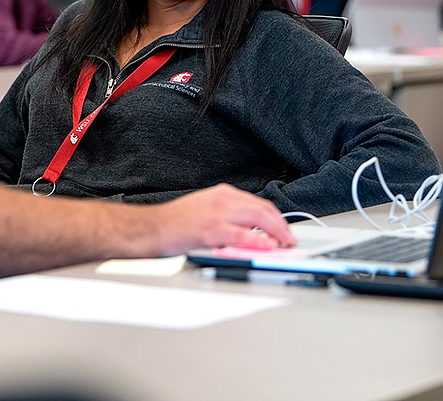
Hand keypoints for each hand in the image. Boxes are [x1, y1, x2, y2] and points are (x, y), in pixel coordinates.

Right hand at [153, 184, 296, 254]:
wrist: (152, 227)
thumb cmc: (175, 222)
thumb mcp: (206, 210)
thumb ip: (229, 218)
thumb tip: (251, 232)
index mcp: (223, 194)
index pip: (259, 204)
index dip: (275, 218)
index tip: (283, 229)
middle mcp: (223, 199)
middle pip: (263, 209)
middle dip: (281, 225)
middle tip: (290, 238)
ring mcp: (218, 214)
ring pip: (258, 219)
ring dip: (276, 232)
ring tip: (286, 243)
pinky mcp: (211, 230)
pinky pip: (241, 236)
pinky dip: (258, 242)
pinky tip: (268, 247)